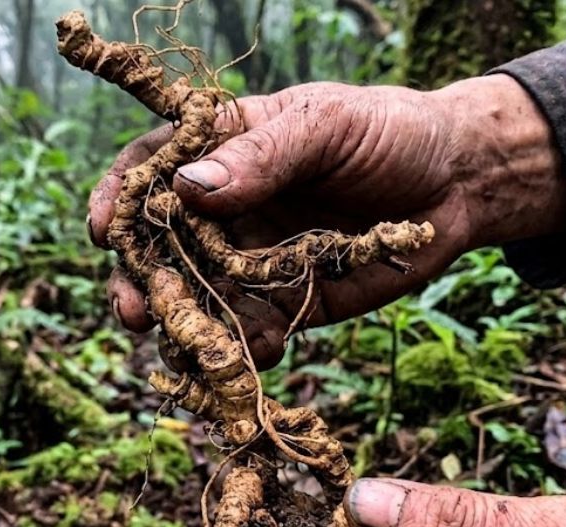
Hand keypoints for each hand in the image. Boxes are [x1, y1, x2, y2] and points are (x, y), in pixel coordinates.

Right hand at [89, 76, 565, 366]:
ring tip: (176, 342)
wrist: (459, 185)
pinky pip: (249, 331)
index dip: (122, 195)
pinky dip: (239, 351)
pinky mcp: (286, 302)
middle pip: (162, 244)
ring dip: (179, 323)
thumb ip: (264, 155)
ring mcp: (252, 258)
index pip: (154, 165)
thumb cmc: (392, 133)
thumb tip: (189, 188)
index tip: (106, 227)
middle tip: (133, 308)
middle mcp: (228, 207)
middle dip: (140, 278)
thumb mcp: (328, 126)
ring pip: (196, 296)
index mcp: (227, 147)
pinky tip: (242, 360)